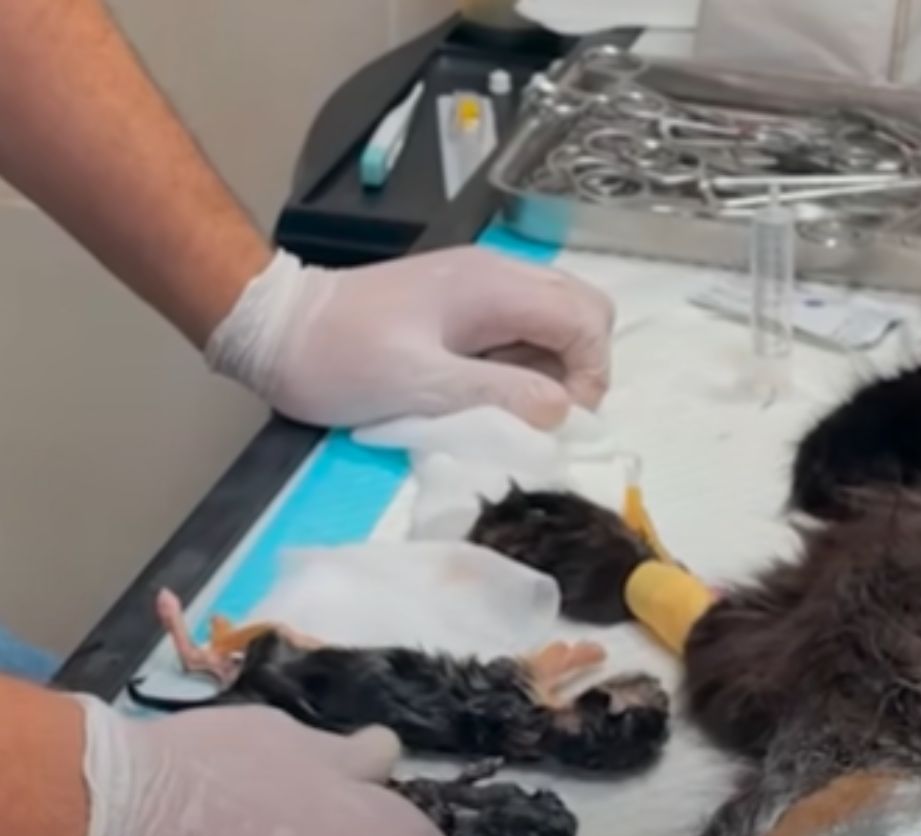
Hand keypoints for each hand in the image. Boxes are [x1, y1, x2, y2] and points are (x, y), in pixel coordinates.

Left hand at [205, 247, 613, 428]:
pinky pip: (524, 331)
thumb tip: (562, 410)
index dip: (590, 374)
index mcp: (495, 287)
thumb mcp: (419, 386)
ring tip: (510, 408)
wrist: (275, 329)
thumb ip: (498, 394)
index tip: (557, 419)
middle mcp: (499, 276)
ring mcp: (483, 288)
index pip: (587, 319)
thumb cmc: (340, 358)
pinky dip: (525, 365)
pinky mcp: (464, 306)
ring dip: (552, 369)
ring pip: (558, 321)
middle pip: (584, 310)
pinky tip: (487, 393)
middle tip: (544, 413)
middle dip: (582, 368)